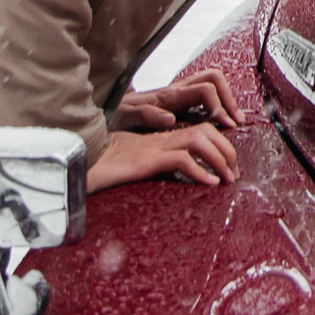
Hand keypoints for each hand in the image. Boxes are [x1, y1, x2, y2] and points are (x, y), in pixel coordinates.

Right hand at [88, 122, 239, 191]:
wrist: (80, 164)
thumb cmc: (105, 168)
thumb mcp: (137, 166)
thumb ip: (158, 167)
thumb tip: (178, 181)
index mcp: (161, 139)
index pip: (200, 130)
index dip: (220, 145)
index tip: (229, 168)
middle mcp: (161, 139)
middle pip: (206, 131)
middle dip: (227, 151)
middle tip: (234, 175)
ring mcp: (154, 147)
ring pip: (199, 139)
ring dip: (219, 158)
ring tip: (227, 179)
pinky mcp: (146, 160)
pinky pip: (180, 159)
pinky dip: (199, 171)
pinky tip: (209, 184)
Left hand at [114, 66, 240, 131]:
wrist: (107, 111)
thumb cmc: (115, 116)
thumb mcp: (125, 117)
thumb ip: (145, 115)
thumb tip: (170, 119)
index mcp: (169, 94)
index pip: (205, 89)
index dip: (218, 105)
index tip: (224, 124)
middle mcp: (177, 89)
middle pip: (214, 78)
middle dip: (229, 97)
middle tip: (236, 120)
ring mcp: (179, 93)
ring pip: (212, 83)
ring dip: (226, 99)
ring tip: (235, 120)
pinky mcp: (179, 101)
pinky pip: (206, 94)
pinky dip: (218, 104)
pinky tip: (220, 121)